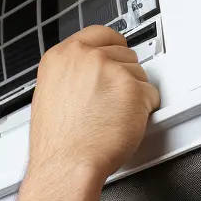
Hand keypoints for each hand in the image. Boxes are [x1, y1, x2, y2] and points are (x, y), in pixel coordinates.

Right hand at [27, 26, 160, 189]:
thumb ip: (71, 76)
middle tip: (109, 102)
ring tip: (110, 117)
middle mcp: (85, 58)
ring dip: (132, 95)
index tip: (113, 58)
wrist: (65, 167)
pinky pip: (151, 96)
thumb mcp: (50, 96)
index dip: (110, 48)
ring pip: (138, 74)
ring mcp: (110, 71)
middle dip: (122, 76)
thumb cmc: (57, 144)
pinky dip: (143, 112)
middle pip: (123, 53)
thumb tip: (87, 74)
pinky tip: (121, 124)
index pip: (99, 33)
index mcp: (60, 58)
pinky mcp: (133, 89)